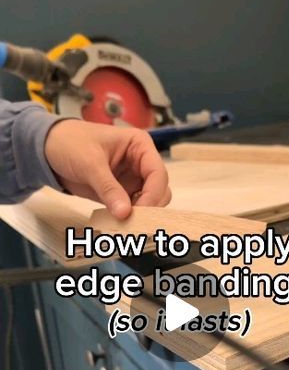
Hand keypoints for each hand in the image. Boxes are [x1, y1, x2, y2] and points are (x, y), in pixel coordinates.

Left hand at [45, 120, 170, 218]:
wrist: (48, 149)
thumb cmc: (70, 143)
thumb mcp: (90, 163)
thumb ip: (108, 188)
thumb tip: (125, 214)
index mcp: (140, 146)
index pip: (158, 173)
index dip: (153, 194)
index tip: (140, 211)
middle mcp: (141, 164)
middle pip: (159, 190)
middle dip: (149, 206)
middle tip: (133, 222)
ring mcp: (133, 180)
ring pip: (149, 202)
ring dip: (141, 215)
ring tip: (126, 226)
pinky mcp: (122, 194)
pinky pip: (133, 210)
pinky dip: (129, 219)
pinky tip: (119, 226)